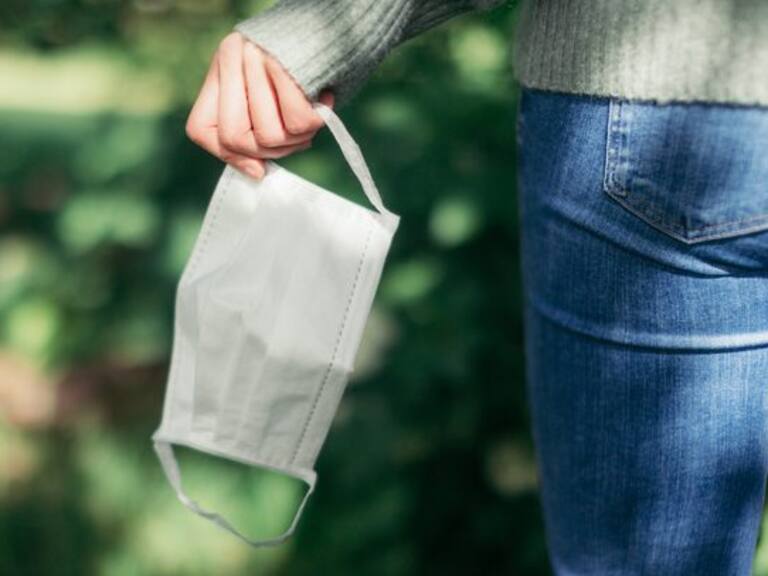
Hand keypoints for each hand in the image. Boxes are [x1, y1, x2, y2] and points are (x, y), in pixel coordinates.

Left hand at [185, 31, 334, 179]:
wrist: (337, 21)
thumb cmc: (308, 60)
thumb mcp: (273, 96)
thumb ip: (254, 131)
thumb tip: (256, 173)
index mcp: (221, 68)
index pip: (201, 129)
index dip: (230, 157)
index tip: (259, 168)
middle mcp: (230, 57)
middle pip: (236, 139)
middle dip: (272, 150)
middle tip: (297, 134)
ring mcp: (251, 58)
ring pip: (269, 136)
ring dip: (299, 136)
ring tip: (314, 112)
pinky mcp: (280, 63)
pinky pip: (298, 122)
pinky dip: (318, 118)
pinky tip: (325, 98)